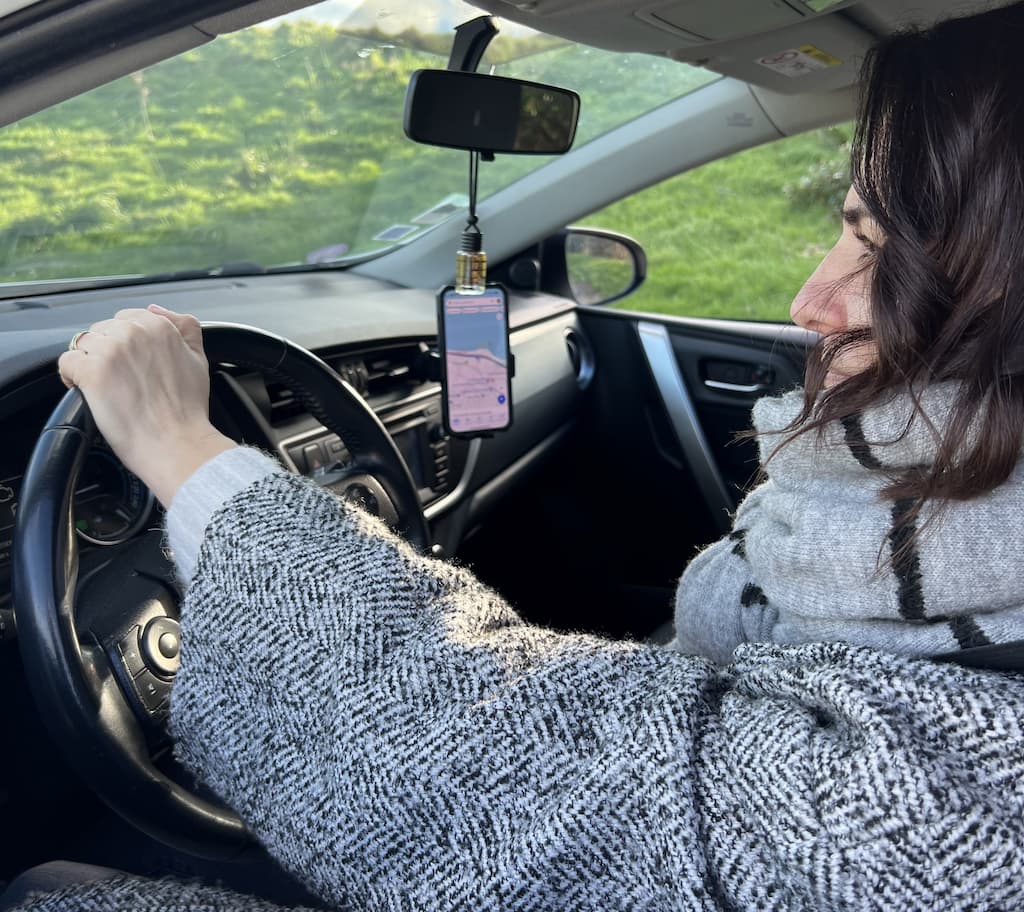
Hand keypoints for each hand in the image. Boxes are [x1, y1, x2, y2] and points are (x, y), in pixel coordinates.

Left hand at [58, 305, 235, 506]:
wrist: (177, 444)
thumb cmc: (187, 410)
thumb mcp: (199, 359)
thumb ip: (185, 327)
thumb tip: (157, 309)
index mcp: (160, 326)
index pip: (124, 320)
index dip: (124, 345)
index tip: (131, 366)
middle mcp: (134, 332)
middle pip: (101, 331)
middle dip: (105, 353)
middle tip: (122, 382)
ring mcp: (110, 350)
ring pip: (82, 345)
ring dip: (88, 365)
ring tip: (105, 389)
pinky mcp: (90, 371)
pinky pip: (66, 363)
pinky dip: (72, 378)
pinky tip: (88, 393)